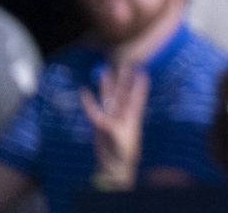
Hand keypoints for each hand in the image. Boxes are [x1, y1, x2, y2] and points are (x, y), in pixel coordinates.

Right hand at [81, 66, 148, 187]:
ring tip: (104, 70)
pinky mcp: (99, 124)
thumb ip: (112, 128)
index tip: (143, 71)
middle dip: (123, 79)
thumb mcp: (120, 139)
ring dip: (106, 85)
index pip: (138, 97)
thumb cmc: (123, 153)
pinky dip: (88, 101)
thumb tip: (103, 121)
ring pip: (108, 98)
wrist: (113, 165)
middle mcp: (122, 114)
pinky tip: (84, 90)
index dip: (140, 85)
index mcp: (133, 116)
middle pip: (122, 92)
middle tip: (124, 63)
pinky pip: (92, 110)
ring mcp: (110, 117)